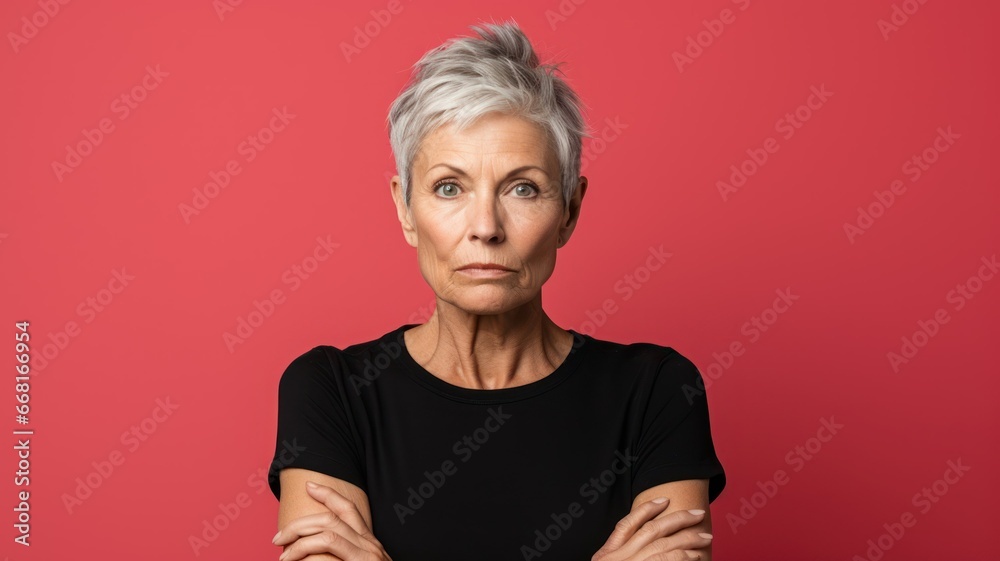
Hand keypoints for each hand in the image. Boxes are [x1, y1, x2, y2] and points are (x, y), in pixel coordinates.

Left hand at [273, 481, 392, 560]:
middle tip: (278, 537)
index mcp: (368, 543)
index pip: (348, 510)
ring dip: (299, 541)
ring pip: (328, 534)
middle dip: (299, 524)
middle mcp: (370, 545)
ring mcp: (367, 556)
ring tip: (283, 557)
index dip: (328, 495)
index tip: (309, 486)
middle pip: (331, 519)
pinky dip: (307, 554)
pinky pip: (329, 552)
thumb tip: (314, 553)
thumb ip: (343, 555)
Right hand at [591, 498, 712, 560]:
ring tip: (705, 538)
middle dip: (677, 520)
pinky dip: (682, 557)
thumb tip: (649, 544)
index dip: (647, 509)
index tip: (665, 499)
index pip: (627, 524)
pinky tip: (695, 556)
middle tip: (698, 515)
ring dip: (687, 539)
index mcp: (607, 556)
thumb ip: (623, 557)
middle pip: (652, 531)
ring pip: (663, 546)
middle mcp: (617, 560)